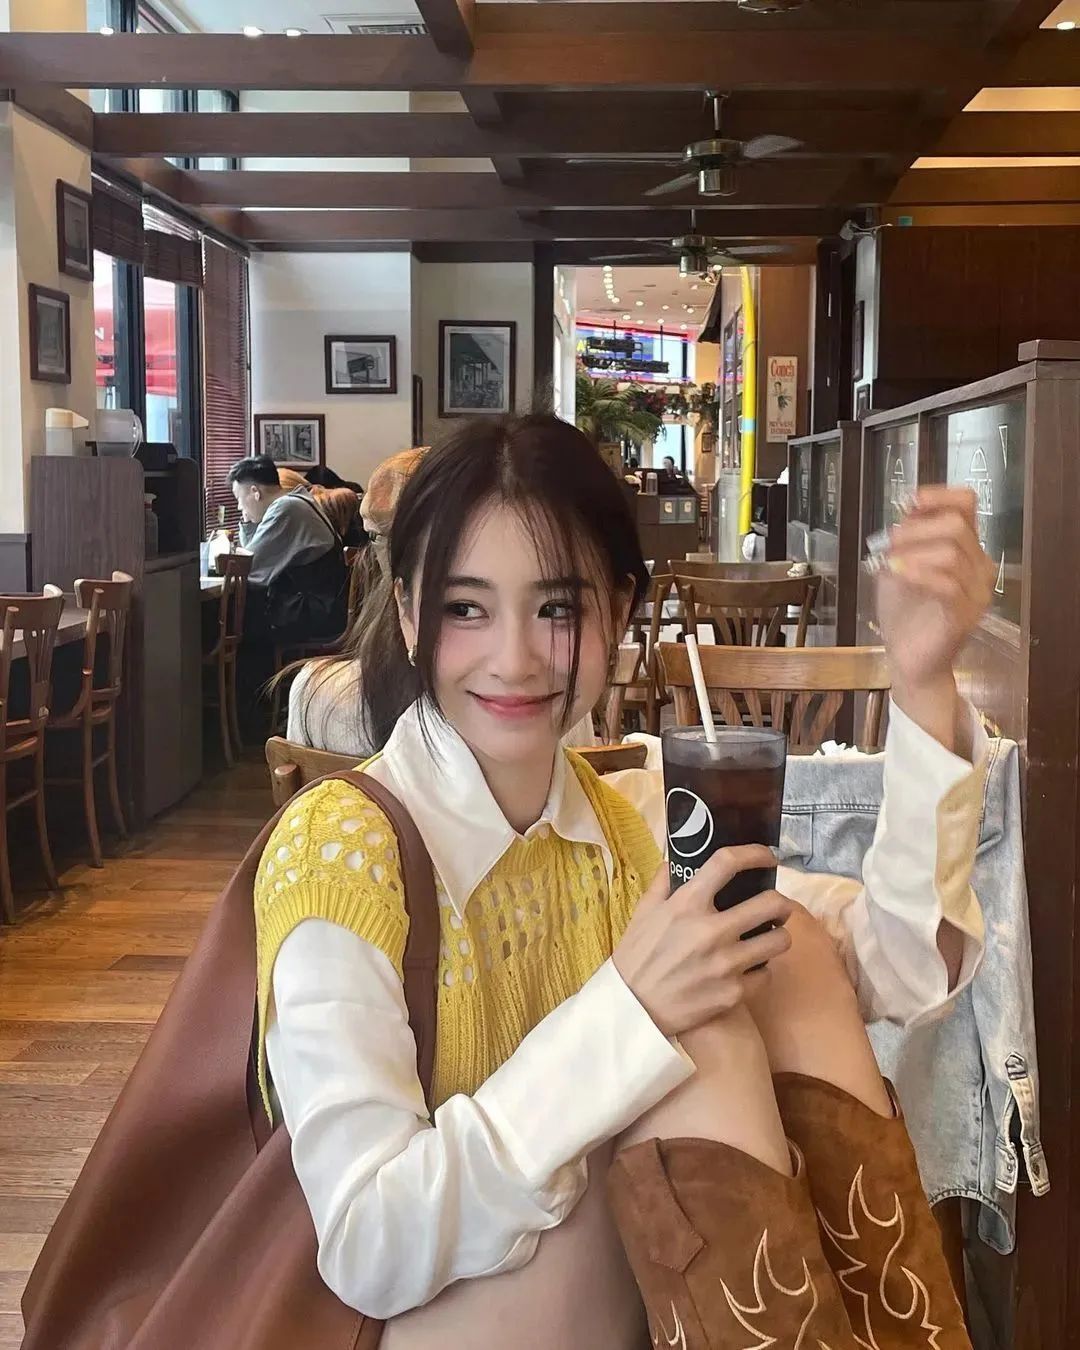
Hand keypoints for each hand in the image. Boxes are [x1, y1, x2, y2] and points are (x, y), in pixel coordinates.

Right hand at [613, 847, 792, 1037]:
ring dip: (778, 936)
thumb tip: (677, 860)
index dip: (754, 853)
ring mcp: (726, 964)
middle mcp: (711, 930)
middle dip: (781, 902)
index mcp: (687, 904)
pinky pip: (766, 974)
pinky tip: (751, 969)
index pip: (727, 863)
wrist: (632, 1009)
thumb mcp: (643, 912)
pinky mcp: (733, 993)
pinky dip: (761, 970)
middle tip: (777, 907)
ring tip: (770, 938)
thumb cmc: (636, 956)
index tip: (766, 857)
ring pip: (779, 941)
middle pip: (770, 904)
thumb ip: (663, 882)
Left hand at [876, 486, 993, 695]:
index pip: (966, 505)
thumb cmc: (904, 612)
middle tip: (890, 544)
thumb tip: (906, 506)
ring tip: (890, 564)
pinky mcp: (965, 614)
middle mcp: (978, 566)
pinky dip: (919, 573)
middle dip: (917, 528)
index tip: (909, 502)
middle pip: (957, 525)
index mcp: (964, 548)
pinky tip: (897, 574)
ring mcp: (976, 591)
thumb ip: (905, 538)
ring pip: (952, 552)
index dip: (939, 495)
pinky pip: (948, 584)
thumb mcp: (898, 565)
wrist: (908, 658)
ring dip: (914, 552)